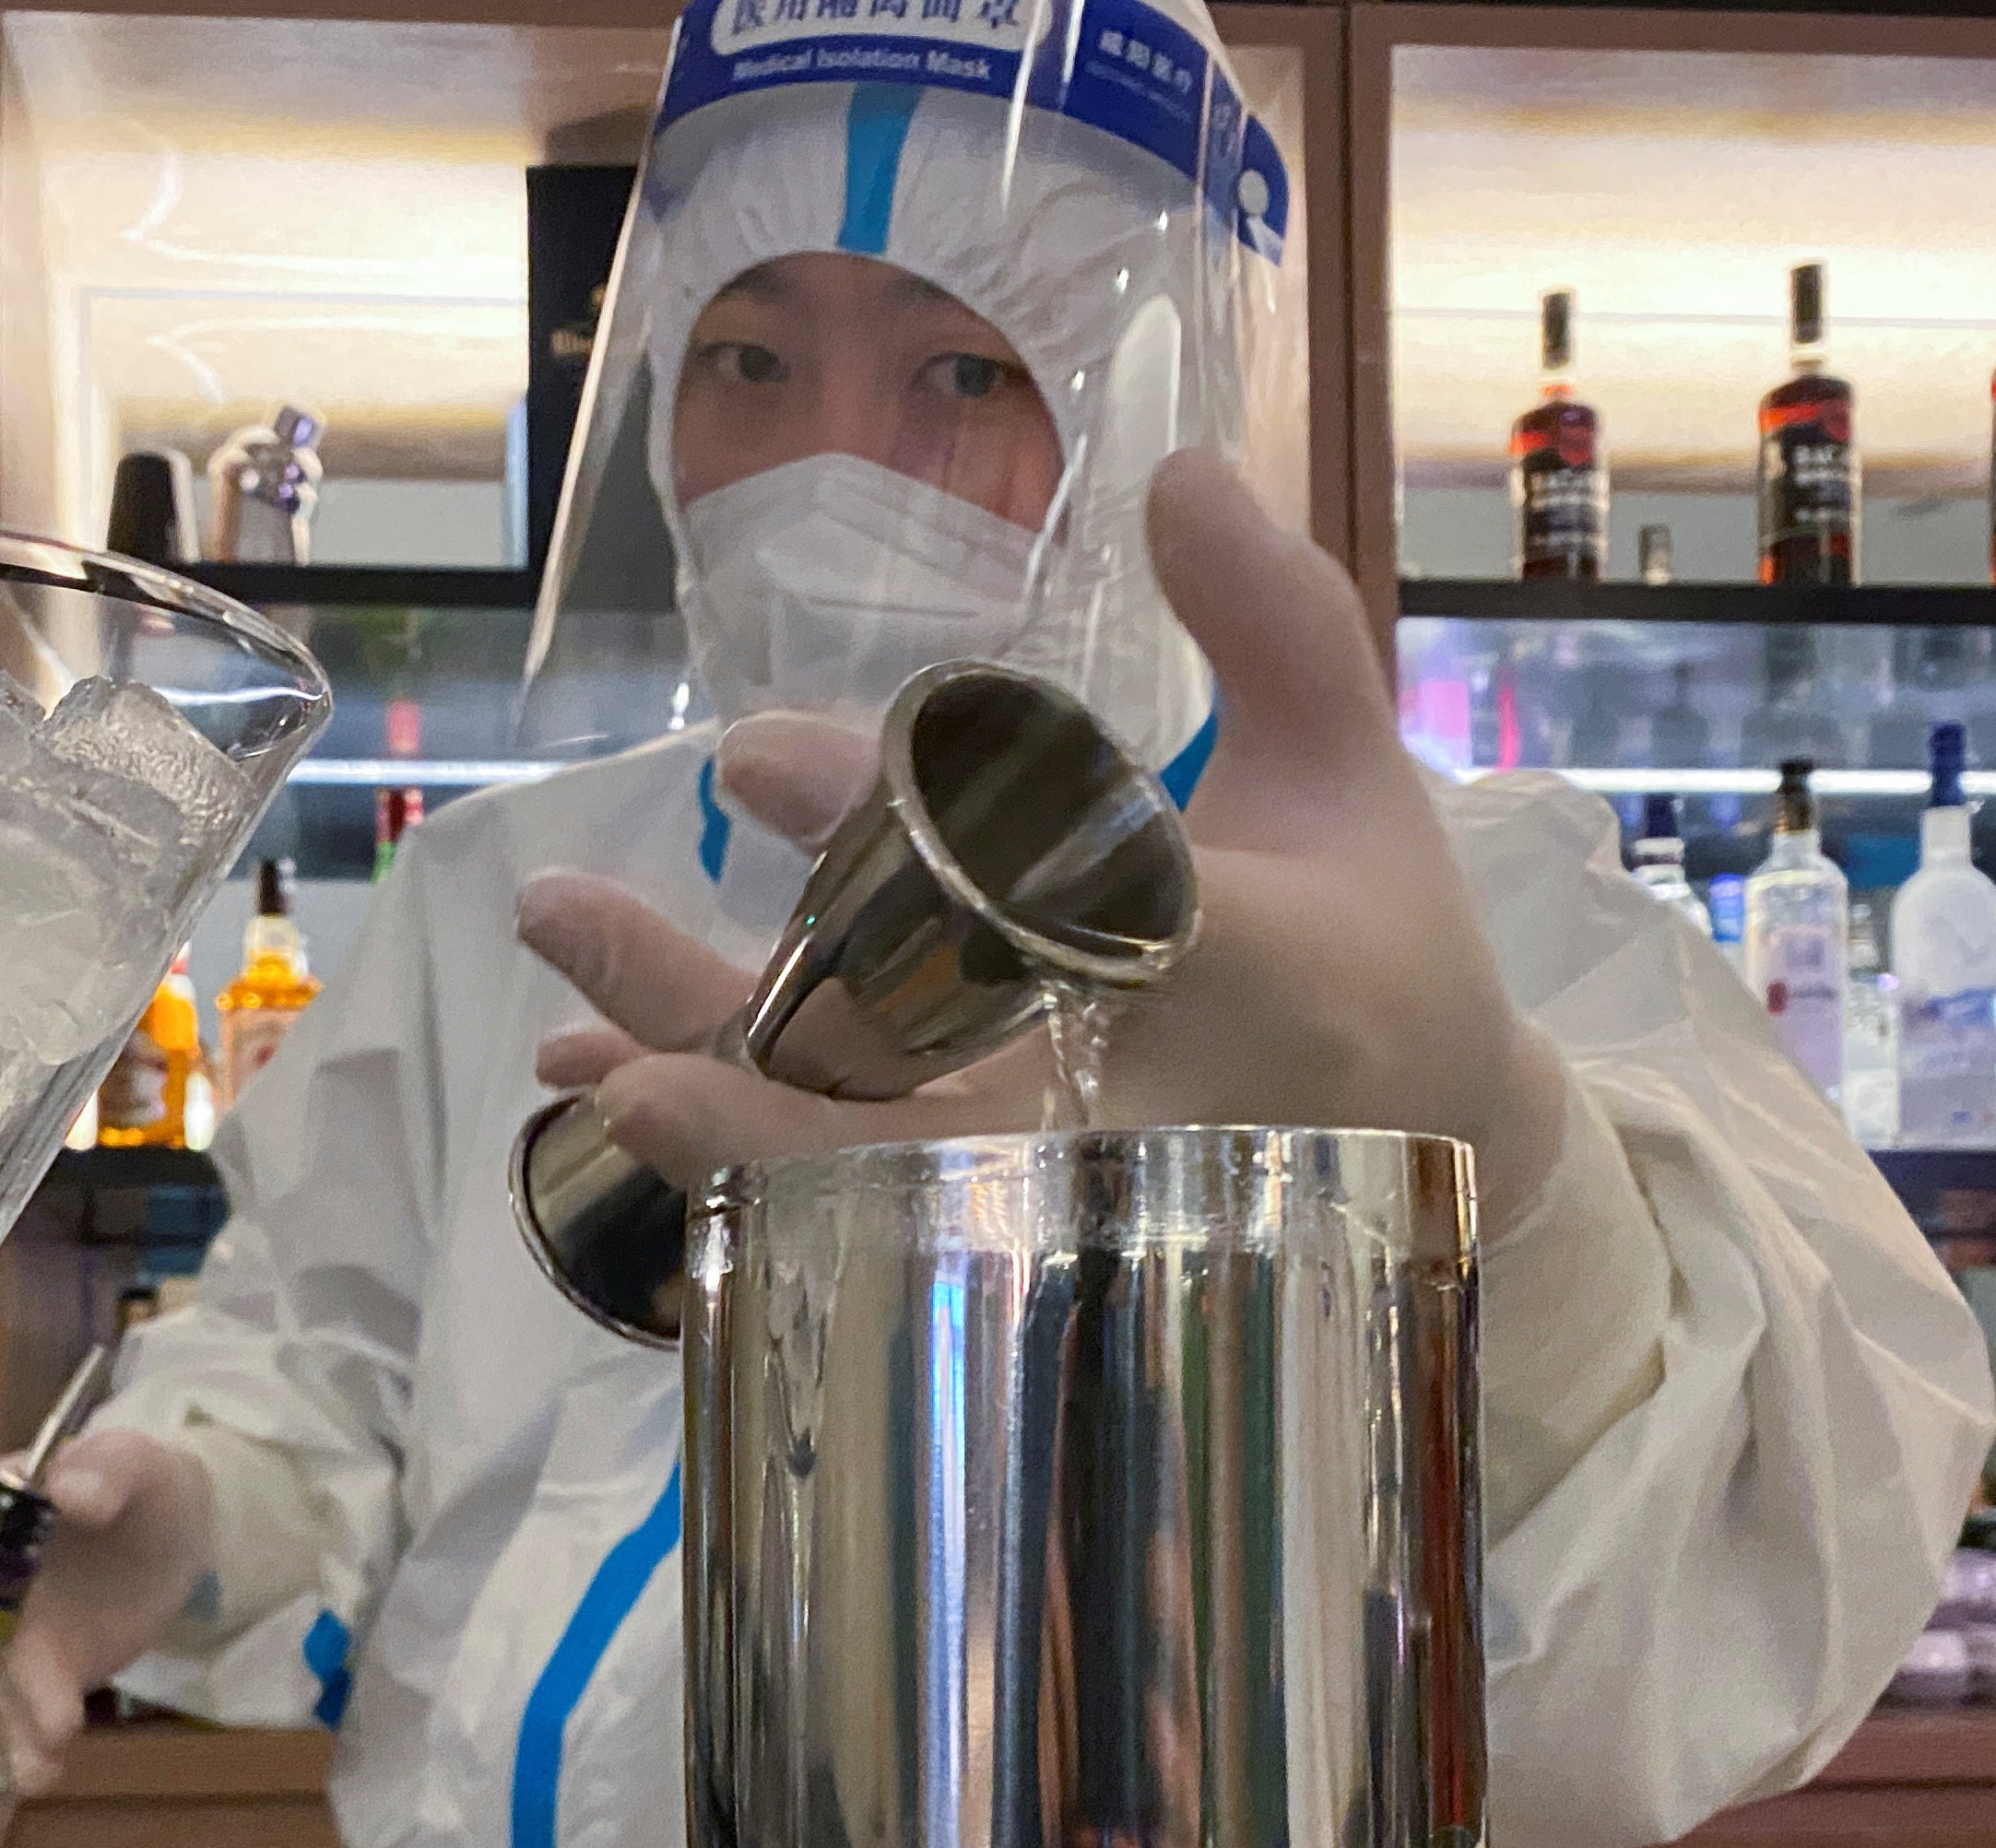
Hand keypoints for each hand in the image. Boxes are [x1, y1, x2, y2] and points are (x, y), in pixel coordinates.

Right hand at [0, 1428, 213, 1794]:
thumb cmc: (145, 1483)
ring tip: (30, 1766)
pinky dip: (30, 1746)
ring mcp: (5, 1633)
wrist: (182, 1533)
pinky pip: (23, 1714)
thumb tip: (64, 1489)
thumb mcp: (138, 1461)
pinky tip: (48, 1768)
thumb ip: (106, 1466)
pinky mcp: (43, 1673)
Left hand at [515, 448, 1573, 1227]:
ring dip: (701, 1095)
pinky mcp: (1017, 1231)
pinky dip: (729, 1150)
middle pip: (913, 1082)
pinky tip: (607, 1084)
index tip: (753, 758)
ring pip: (857, 1170)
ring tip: (566, 1030)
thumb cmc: (1379, 940)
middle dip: (738, 1012)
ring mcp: (1066, 1190)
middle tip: (577, 920)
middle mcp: (1142, 1107)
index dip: (902, 838)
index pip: (1060, 903)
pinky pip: (850, 1213)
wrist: (1429, 1146)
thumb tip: (1179, 470)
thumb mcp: (1350, 769)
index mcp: (1248, 973)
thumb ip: (1274, 622)